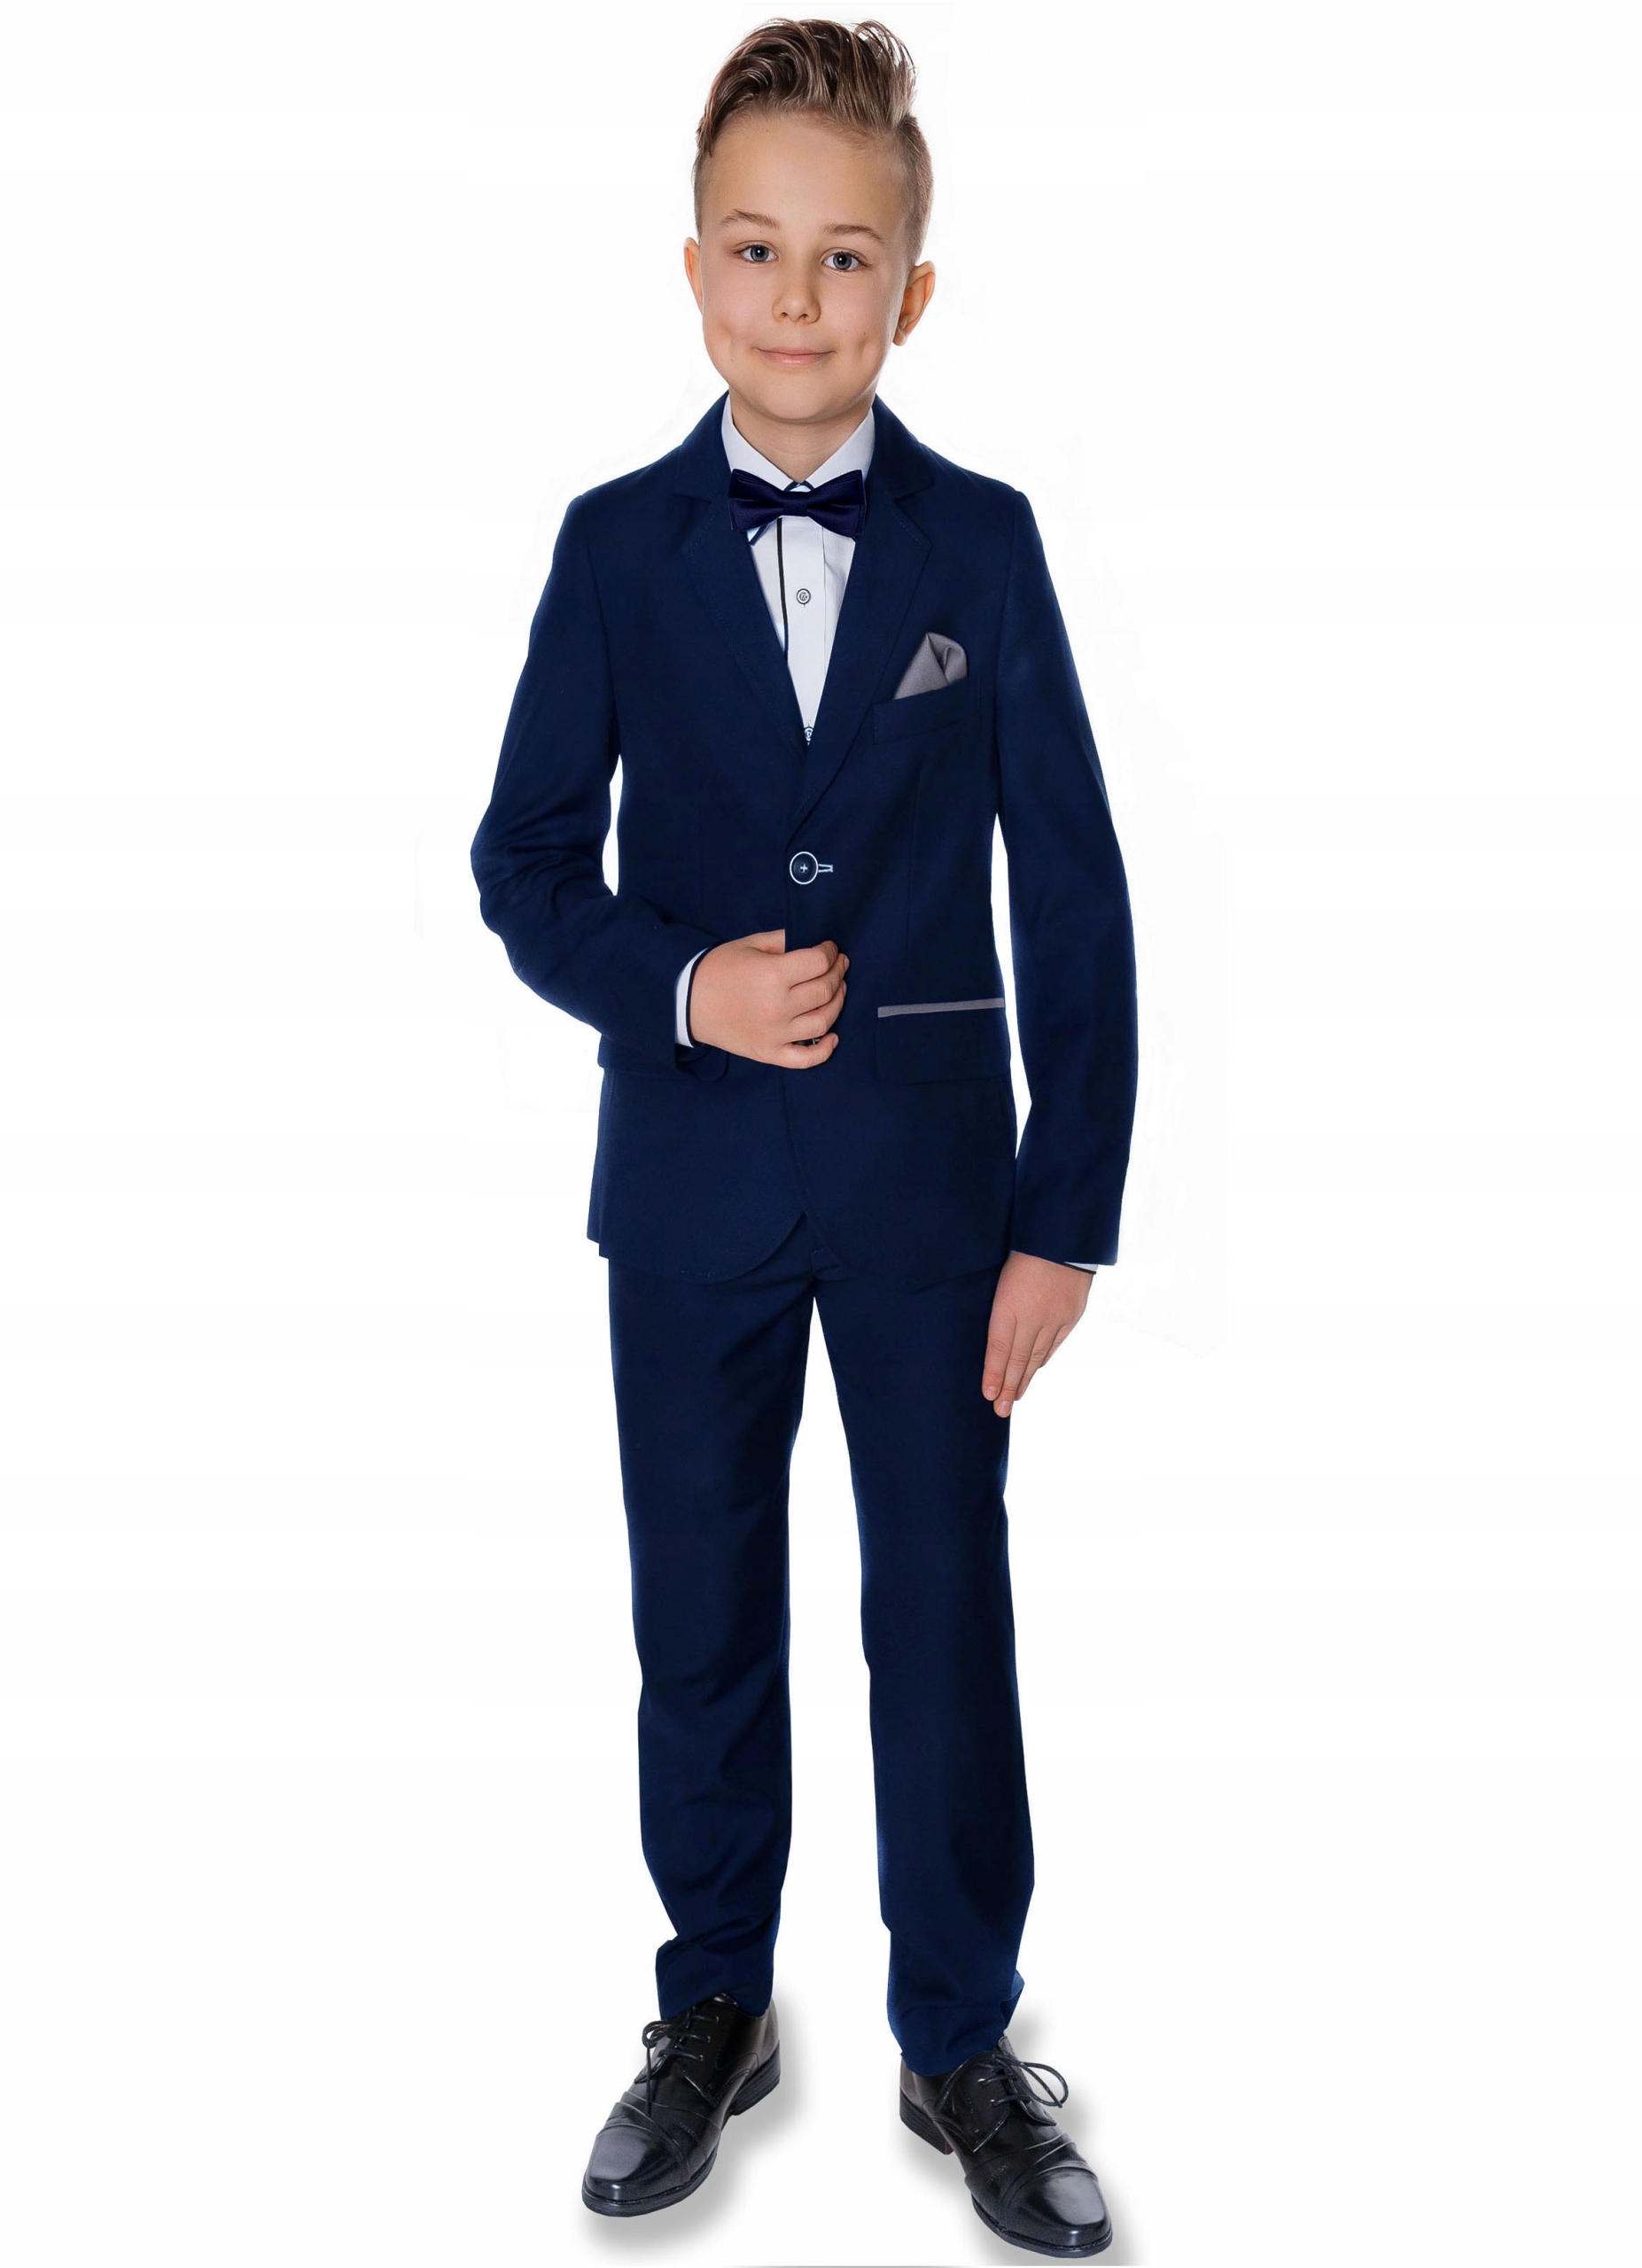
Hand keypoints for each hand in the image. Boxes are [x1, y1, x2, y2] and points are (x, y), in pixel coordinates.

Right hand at [688, 930, 848, 1065]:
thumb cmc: (719, 969)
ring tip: (837, 991)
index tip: (830, 949)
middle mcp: (778, 1007)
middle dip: (837, 973)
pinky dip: (824, 1050)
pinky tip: (832, 1036)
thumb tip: (815, 944)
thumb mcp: (750, 944)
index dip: (830, 952)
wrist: (686, 1000)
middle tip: (838, 966)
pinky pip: (806, 1059)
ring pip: (823, 1022)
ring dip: (837, 1004)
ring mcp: (775, 1034)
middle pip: (825, 990)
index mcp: (772, 975)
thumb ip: (784, 941)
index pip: (819, 962)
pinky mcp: (768, 1053)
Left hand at [982, 1251, 1091, 1416]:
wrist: (1065, 1236)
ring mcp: (1055, 1317)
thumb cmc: (1024, 1249)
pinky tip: (1035, 1370)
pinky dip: (1043, 1359)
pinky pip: (1055, 1344)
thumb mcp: (1001, 1276)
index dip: (994, 1374)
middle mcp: (1032, 1315)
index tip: (989, 1395)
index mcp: (1008, 1303)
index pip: (999, 1348)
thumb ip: (999, 1306)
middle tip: (1000, 1412)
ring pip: (1036, 1356)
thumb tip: (992, 1337)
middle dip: (1008, 1388)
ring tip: (1015, 1398)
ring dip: (1025, 1379)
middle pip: (1018, 1359)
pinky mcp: (1072, 1315)